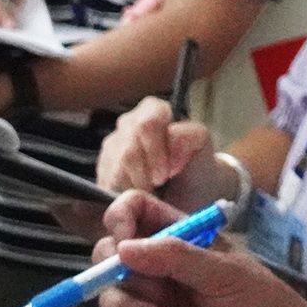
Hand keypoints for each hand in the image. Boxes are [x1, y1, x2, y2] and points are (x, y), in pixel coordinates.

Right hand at [95, 190, 306, 306]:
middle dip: (112, 268)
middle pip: (113, 255)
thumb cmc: (264, 306)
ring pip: (114, 296)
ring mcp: (157, 305)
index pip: (138, 212)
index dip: (121, 217)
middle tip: (133, 284)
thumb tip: (124, 247)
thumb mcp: (226, 274)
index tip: (121, 238)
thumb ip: (176, 257)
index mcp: (182, 239)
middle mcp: (162, 269)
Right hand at [96, 96, 219, 205]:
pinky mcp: (103, 169)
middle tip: (159, 187)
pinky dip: (124, 196)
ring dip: (136, 187)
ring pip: (116, 170)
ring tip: (152, 192)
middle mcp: (128, 123)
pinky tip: (138, 195)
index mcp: (154, 110)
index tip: (166, 174)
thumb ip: (191, 135)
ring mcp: (112, 145)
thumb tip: (169, 141)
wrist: (190, 195)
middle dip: (145, 175)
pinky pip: (106, 184)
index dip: (155, 152)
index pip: (147, 124)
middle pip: (128, 150)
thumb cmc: (196, 168)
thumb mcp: (203, 150)